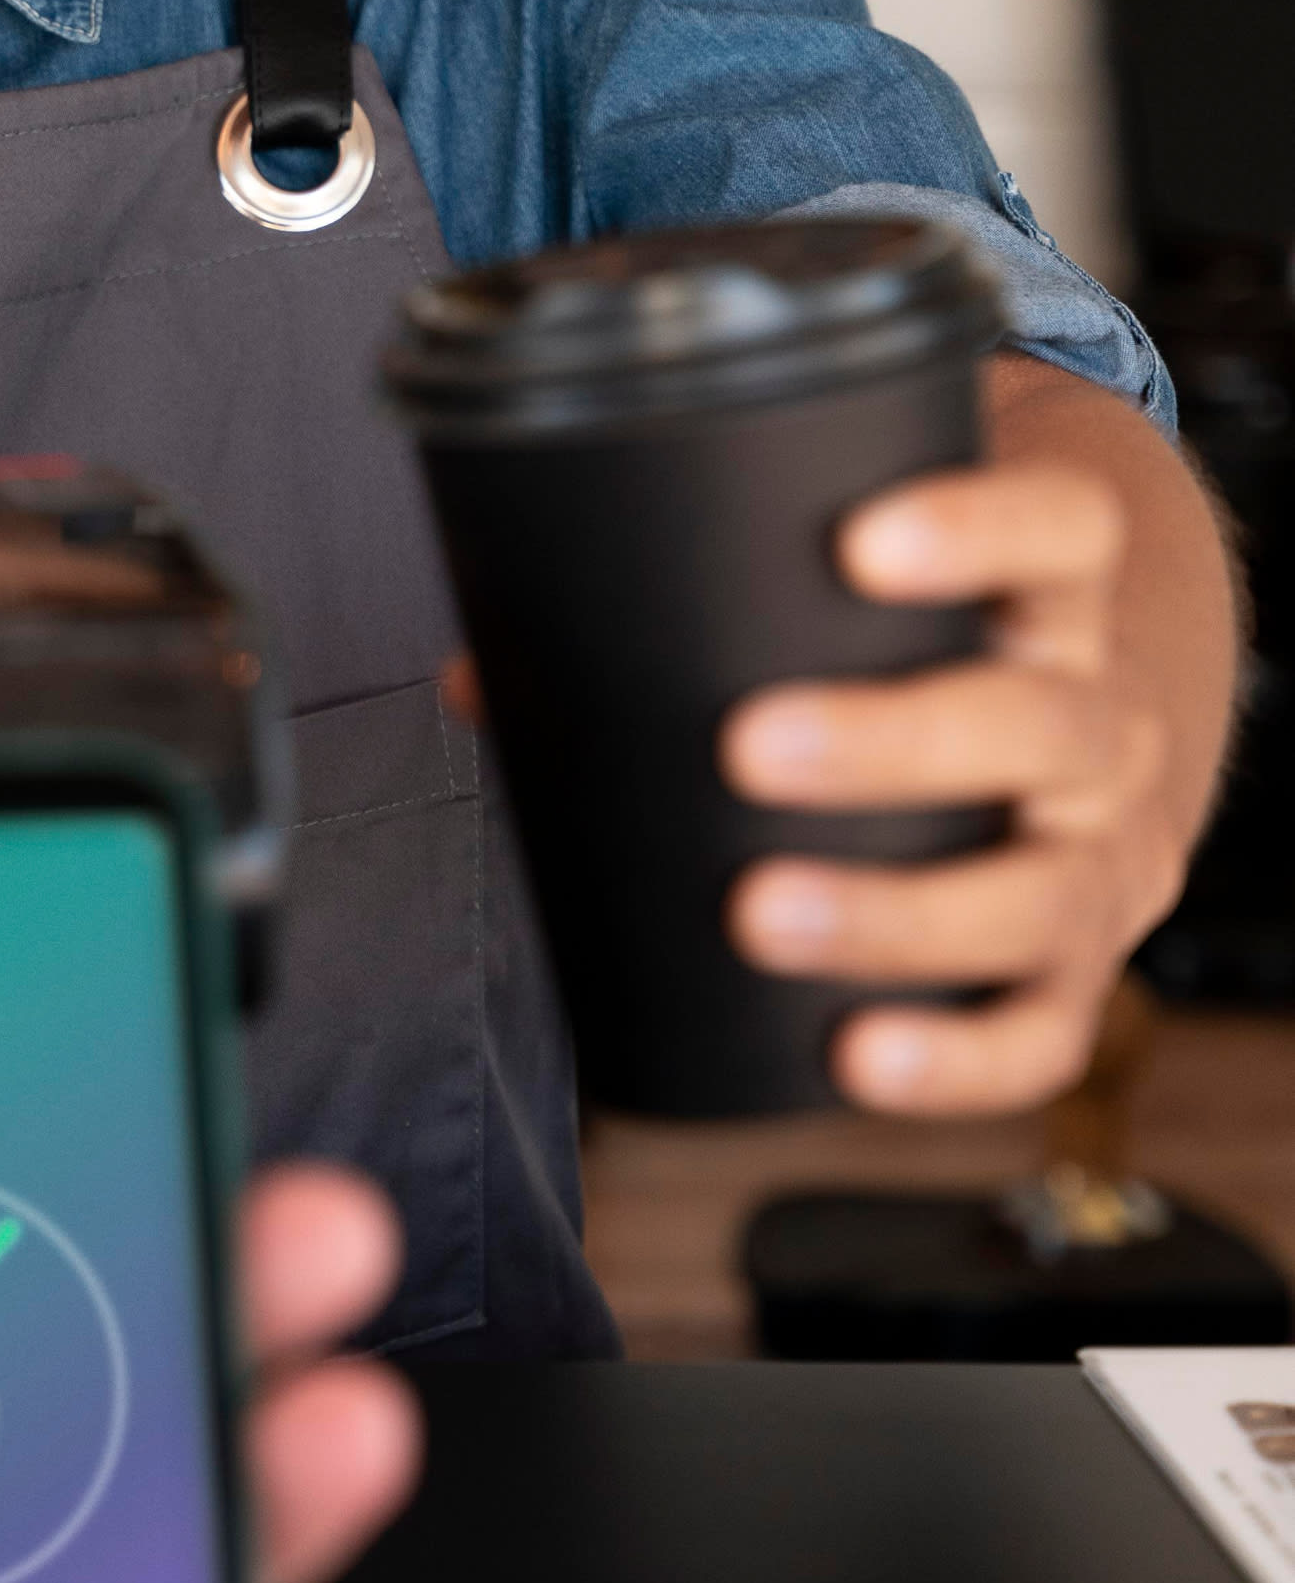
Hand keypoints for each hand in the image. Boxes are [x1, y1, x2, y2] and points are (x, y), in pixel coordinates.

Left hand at [721, 431, 1183, 1115]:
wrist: (1082, 750)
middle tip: (749, 745)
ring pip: (1043, 887)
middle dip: (893, 739)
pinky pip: (1044, 1032)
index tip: (858, 542)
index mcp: (1052, 600)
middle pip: (1042, 719)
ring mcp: (1100, 855)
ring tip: (762, 912)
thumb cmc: (924, 664)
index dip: (981, 526)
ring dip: (899, 910)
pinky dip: (956, 1057)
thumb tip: (479, 681)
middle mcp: (1102, 721)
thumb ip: (689, 615)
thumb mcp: (866, 605)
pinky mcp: (1081, 974)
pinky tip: (854, 1055)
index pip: (1065, 530)